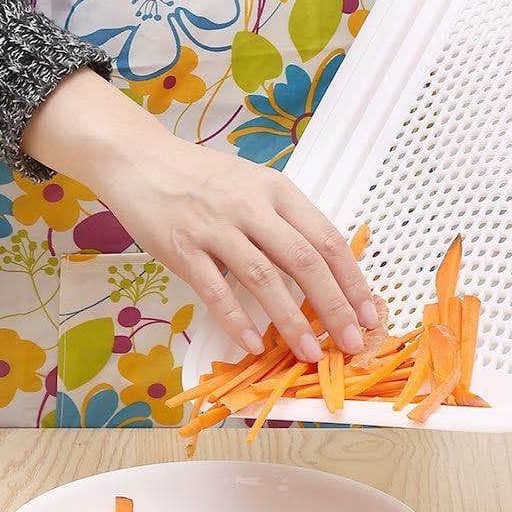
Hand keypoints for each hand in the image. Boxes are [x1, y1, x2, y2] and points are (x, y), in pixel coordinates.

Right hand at [22, 68, 378, 360]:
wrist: (141, 159)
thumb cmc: (204, 177)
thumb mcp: (255, 185)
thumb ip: (286, 221)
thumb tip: (325, 270)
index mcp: (278, 190)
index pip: (328, 238)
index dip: (353, 279)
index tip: (370, 313)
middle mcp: (252, 206)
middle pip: (304, 261)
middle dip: (334, 306)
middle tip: (352, 342)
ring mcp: (216, 227)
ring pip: (264, 279)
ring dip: (292, 321)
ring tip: (310, 353)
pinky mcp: (182, 247)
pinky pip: (215, 290)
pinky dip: (236, 320)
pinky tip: (253, 346)